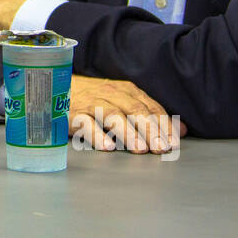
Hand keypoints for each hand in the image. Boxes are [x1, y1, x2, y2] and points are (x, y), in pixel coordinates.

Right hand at [68, 74, 186, 153]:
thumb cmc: (94, 98)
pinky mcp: (73, 115)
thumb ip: (153, 115)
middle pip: (135, 111)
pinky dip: (97, 135)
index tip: (174, 142)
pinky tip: (107, 147)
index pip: (150, 107)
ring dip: (128, 133)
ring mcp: (92, 104)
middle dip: (150, 130)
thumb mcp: (125, 102)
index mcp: (127, 91)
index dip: (163, 124)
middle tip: (162, 148)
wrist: (54, 89)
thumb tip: (183, 130)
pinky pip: (86, 124)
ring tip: (140, 149)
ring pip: (113, 117)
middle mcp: (111, 95)